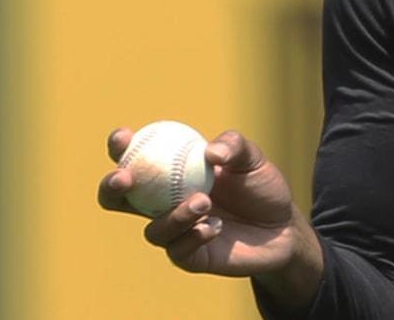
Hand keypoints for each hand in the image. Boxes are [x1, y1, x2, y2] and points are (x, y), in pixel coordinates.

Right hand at [98, 128, 323, 306]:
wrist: (283, 226)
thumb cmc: (260, 186)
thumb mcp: (251, 158)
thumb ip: (233, 146)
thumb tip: (210, 152)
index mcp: (169, 173)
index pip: (133, 158)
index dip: (120, 147)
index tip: (124, 136)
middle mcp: (163, 203)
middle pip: (116, 200)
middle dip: (110, 188)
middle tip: (127, 178)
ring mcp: (174, 231)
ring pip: (152, 230)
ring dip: (173, 216)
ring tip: (204, 201)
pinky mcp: (189, 257)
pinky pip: (177, 251)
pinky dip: (193, 236)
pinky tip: (215, 226)